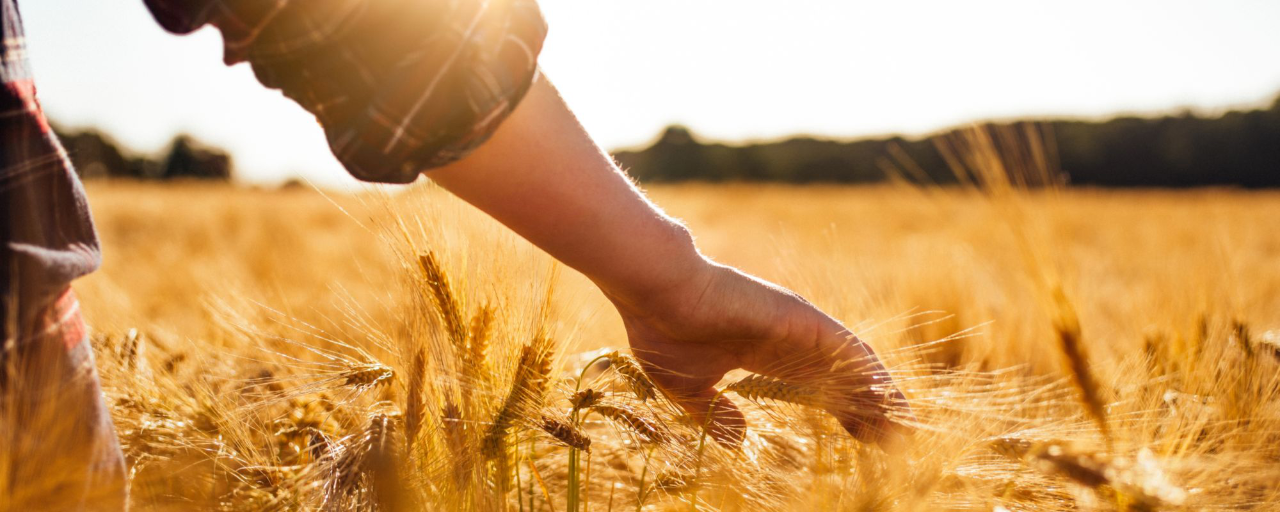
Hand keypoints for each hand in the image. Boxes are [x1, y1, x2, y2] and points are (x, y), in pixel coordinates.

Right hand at [606, 259, 910, 444]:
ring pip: (853, 365)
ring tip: (904, 428)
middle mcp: (789, 339)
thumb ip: (715, 415)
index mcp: (765, 354)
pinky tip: (889, 400)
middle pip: (843, 379)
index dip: (843, 413)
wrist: (658, 292)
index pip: (817, 387)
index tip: (864, 439)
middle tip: (897, 443)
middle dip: (871, 410)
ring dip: (880, 396)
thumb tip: (739, 440)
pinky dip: (871, 375)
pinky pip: (848, 349)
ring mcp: (798, 327)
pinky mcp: (802, 318)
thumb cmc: (664, 331)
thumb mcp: (689, 389)